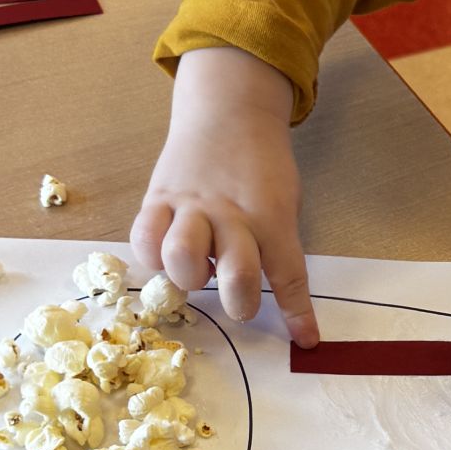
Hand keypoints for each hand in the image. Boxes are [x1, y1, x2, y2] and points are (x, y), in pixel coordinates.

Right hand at [130, 47, 318, 337]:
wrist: (228, 109)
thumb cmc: (262, 164)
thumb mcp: (283, 200)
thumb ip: (275, 242)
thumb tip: (265, 293)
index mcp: (272, 216)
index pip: (289, 273)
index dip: (297, 312)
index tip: (306, 340)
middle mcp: (231, 214)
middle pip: (236, 274)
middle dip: (239, 303)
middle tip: (238, 302)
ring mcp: (191, 205)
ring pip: (181, 256)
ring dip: (189, 278)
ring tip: (196, 273)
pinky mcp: (158, 197)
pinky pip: (144, 237)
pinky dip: (151, 257)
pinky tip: (163, 256)